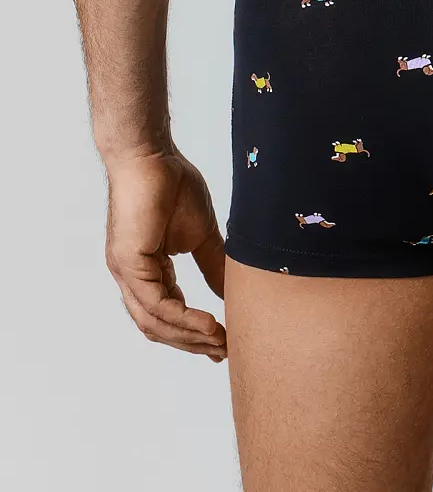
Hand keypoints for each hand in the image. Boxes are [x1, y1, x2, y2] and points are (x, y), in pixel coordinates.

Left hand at [104, 149, 226, 360]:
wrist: (152, 156)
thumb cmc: (173, 185)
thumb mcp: (202, 234)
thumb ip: (212, 264)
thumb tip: (230, 291)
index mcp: (147, 271)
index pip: (167, 313)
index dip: (193, 333)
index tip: (221, 346)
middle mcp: (132, 278)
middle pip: (158, 327)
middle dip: (192, 343)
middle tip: (224, 352)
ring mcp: (127, 273)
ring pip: (155, 322)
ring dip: (189, 337)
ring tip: (220, 343)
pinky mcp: (129, 264)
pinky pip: (156, 304)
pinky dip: (183, 319)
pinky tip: (209, 324)